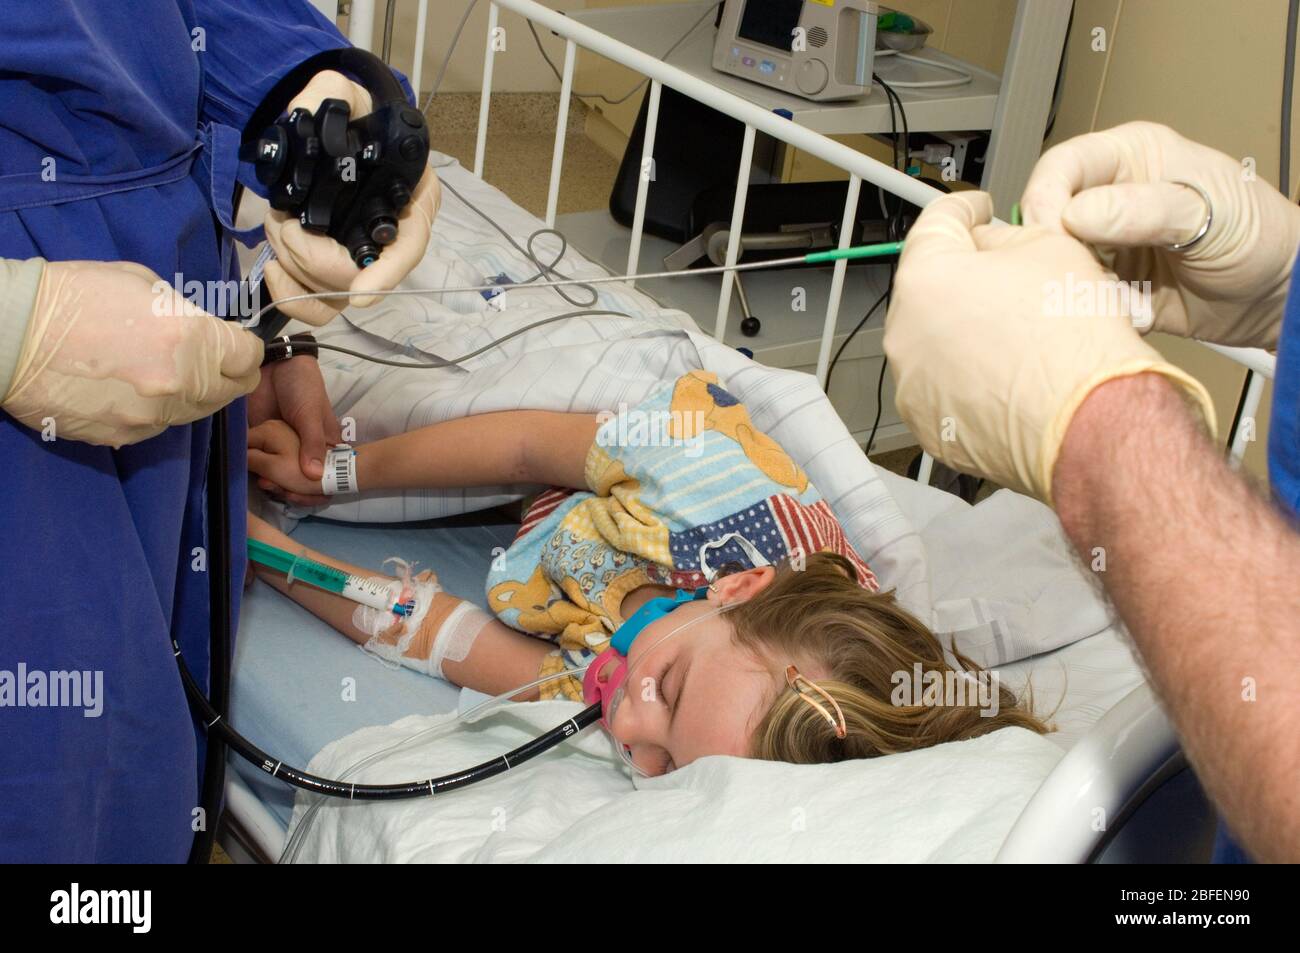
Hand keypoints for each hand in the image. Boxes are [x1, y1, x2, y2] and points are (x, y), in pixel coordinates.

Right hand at [1, 259, 261, 445]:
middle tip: (210, 361)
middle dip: (227, 375)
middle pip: (231, 391)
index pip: (248, 357)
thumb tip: (206, 333)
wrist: (9, 335)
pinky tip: (131, 389)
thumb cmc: (74, 296)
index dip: (244, 349)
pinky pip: (158, 426)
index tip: (235, 345)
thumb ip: (187, 315)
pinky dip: (155, 411)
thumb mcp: (144, 285)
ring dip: (191, 394)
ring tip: (162, 371)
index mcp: (190, 340)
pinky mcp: (124, 436)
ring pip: (196, 412)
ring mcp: (152, 417)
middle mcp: (180, 384)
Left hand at [248, 354, 342, 491]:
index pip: (323, 475)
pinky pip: (253, 458)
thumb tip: (314, 477)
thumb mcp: (310, 414)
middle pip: (297, 478)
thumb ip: (312, 444)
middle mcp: (300, 449)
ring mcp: (277, 445)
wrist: (276, 362)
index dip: (315, 490)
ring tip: (265, 485)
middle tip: (280, 490)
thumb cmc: (303, 387)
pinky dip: (250, 468)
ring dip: (270, 481)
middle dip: (289, 489)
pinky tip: (248, 476)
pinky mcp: (256, 438)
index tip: (306, 497)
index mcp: (322, 445)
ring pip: (274, 472)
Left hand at [261, 70, 441, 325]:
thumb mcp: (342, 94)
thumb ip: (329, 96)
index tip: (360, 293)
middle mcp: (391, 236)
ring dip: (293, 263)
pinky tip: (274, 267)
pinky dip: (290, 293)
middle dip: (311, 256)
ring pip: (331, 294)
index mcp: (410, 198)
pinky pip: (317, 307)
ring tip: (280, 224)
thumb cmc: (348, 117)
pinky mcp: (332, 273)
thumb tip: (311, 116)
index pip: (408, 247)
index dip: (386, 274)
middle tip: (285, 221)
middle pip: (358, 277)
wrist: (333, 133)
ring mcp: (361, 259)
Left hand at [883, 191, 1216, 504]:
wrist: (1087, 418)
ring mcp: (912, 384)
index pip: (933, 224)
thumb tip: (991, 243)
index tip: (976, 210)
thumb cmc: (1072, 339)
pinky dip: (967, 379)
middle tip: (1005, 277)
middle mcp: (904, 332)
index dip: (962, 210)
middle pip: (929, 288)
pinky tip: (1006, 376)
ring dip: (964, 331)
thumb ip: (1005, 238)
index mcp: (925, 277)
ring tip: (1014, 334)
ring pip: (934, 342)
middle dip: (964, 277)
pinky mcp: (928, 425)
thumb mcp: (1050, 249)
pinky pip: (942, 389)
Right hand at [1020, 121, 1299, 348]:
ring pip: (1057, 263)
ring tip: (1112, 296)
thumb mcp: (1208, 210)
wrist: (1277, 295)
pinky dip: (1093, 311)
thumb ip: (1146, 209)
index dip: (1046, 197)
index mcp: (1131, 159)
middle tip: (1076, 273)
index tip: (1052, 231)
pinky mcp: (1107, 287)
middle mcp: (1109, 199)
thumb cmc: (1257, 235)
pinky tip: (1126, 312)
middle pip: (1048, 218)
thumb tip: (1077, 214)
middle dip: (1056, 249)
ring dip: (1074, 285)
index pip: (1063, 166)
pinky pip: (1078, 300)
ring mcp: (1105, 246)